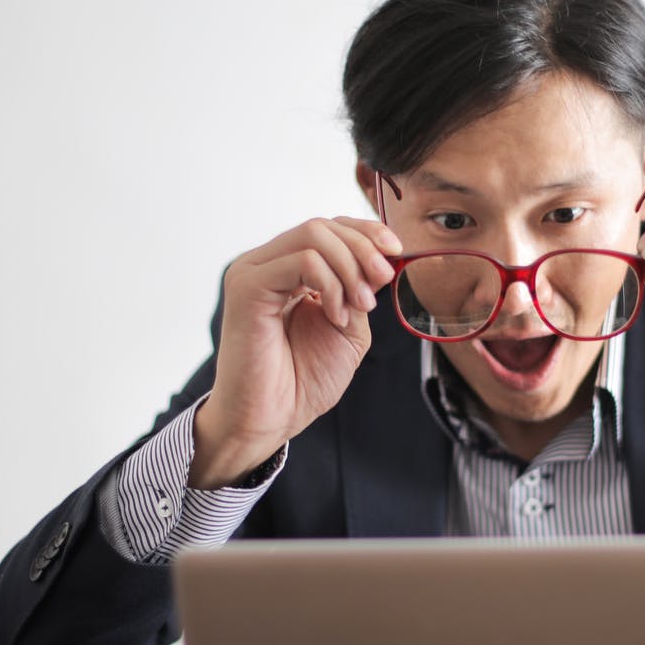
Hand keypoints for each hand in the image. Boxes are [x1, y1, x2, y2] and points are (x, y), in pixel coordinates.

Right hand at [191, 216, 400, 486]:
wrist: (273, 418)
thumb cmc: (303, 381)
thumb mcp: (349, 328)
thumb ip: (359, 290)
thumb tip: (381, 259)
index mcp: (288, 271)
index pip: (328, 228)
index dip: (366, 231)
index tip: (397, 251)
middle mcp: (267, 265)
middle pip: (322, 226)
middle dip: (364, 248)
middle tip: (383, 280)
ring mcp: (253, 272)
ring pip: (313, 235)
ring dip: (350, 268)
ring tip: (360, 306)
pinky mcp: (247, 286)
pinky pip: (302, 262)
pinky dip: (331, 284)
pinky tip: (335, 316)